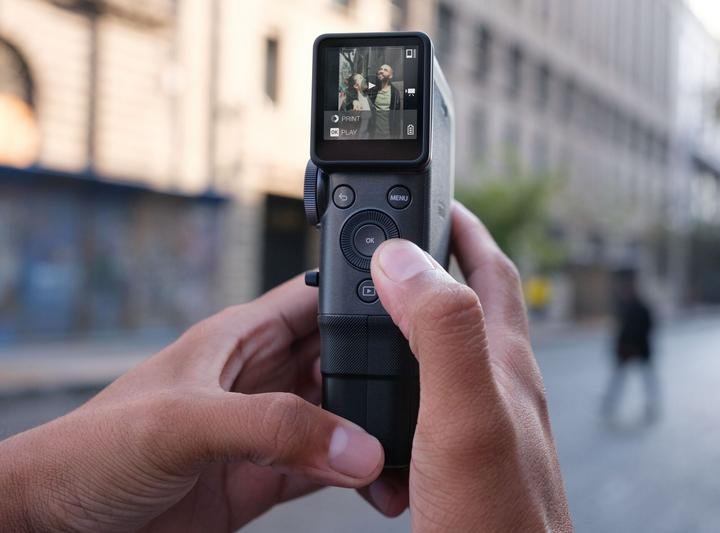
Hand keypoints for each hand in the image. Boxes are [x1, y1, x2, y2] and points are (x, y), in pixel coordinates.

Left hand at [0, 278, 383, 530]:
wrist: (56, 524)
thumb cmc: (90, 449)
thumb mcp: (185, 421)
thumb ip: (271, 426)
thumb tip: (354, 442)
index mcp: (239, 339)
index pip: (315, 302)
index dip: (363, 301)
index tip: (413, 318)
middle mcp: (259, 379)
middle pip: (340, 364)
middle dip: (381, 376)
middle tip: (421, 397)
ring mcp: (263, 430)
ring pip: (339, 421)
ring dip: (372, 434)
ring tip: (404, 452)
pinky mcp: (261, 477)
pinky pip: (323, 470)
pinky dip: (354, 479)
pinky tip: (374, 484)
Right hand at [363, 203, 571, 530]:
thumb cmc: (494, 521)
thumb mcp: (464, 413)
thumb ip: (442, 331)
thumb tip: (404, 259)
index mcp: (503, 362)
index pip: (491, 268)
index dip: (463, 226)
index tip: (433, 195)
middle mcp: (502, 384)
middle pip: (476, 301)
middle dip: (441, 260)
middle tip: (403, 240)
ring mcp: (488, 420)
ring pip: (455, 347)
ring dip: (422, 316)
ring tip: (387, 305)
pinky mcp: (467, 455)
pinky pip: (437, 394)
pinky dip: (410, 375)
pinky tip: (393, 392)